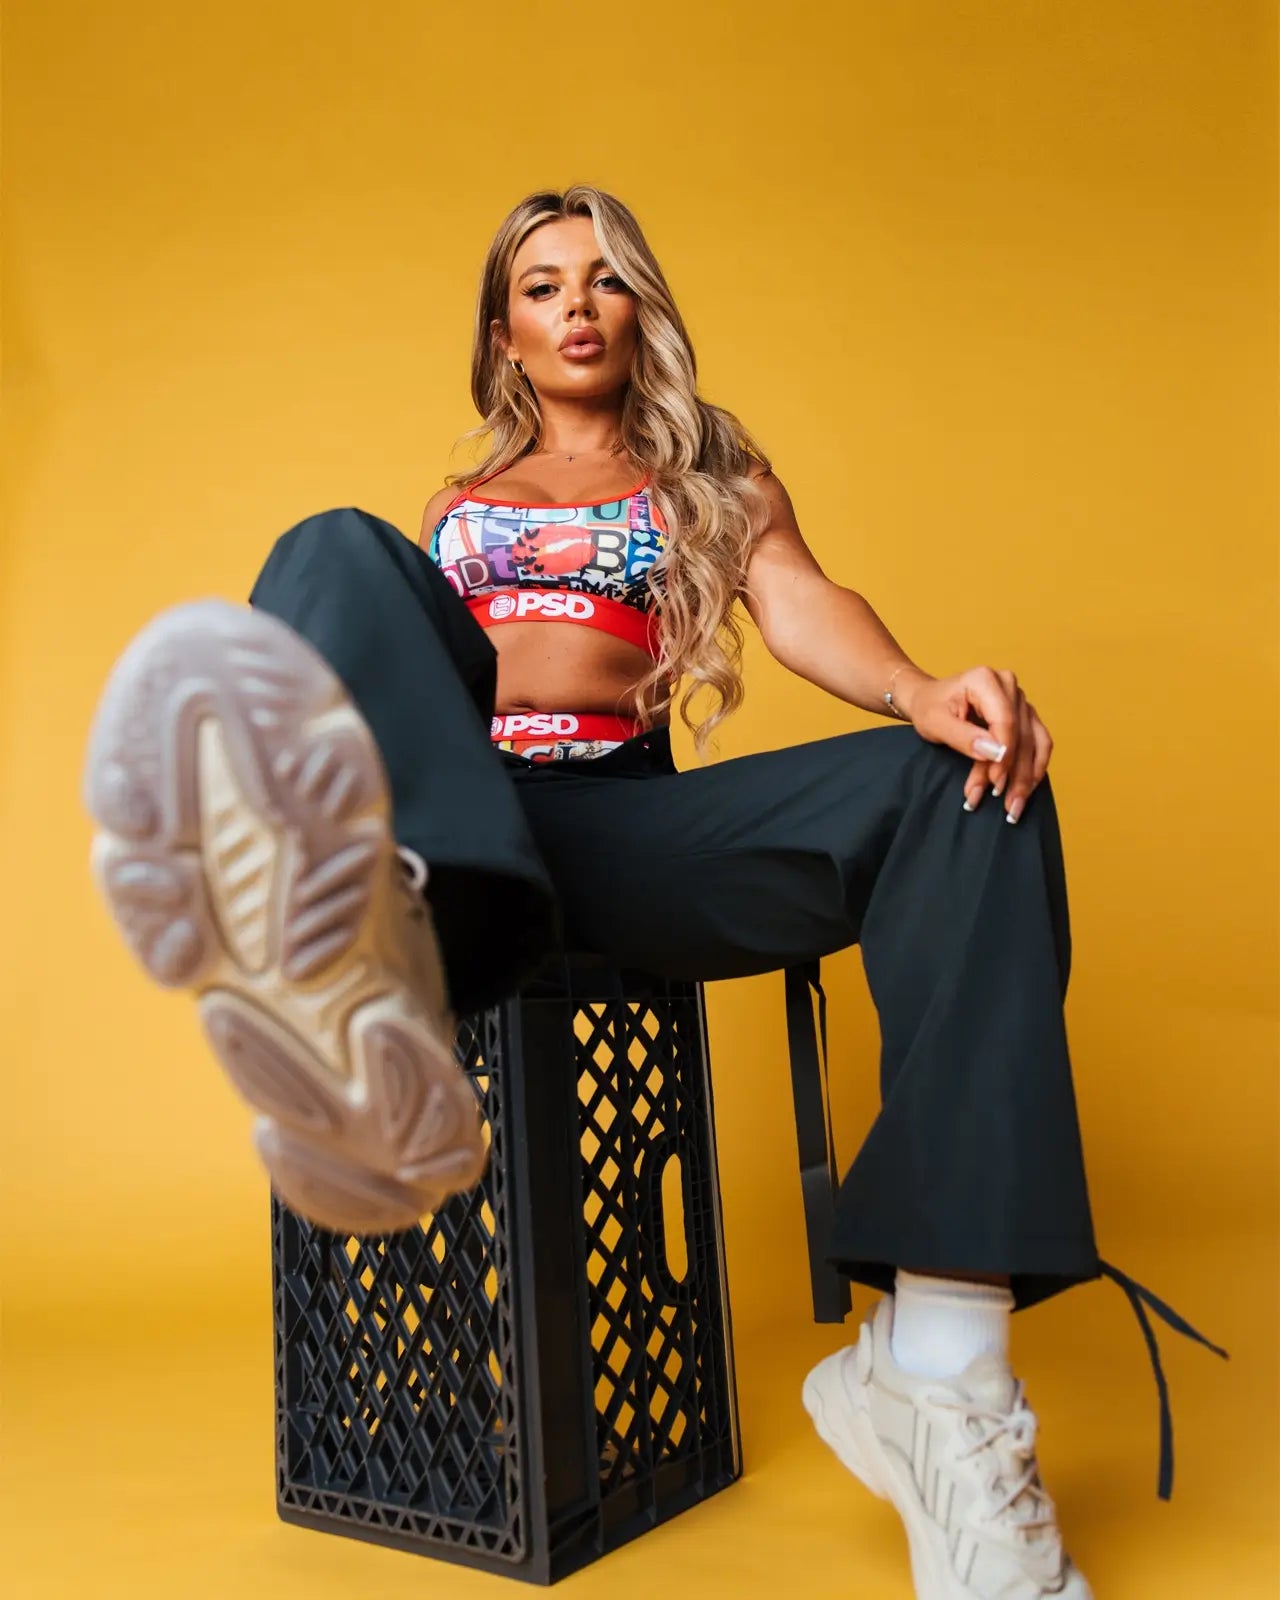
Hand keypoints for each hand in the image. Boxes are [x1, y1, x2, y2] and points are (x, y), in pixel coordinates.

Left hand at [896, 665, 1052, 824]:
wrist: (929, 700)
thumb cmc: (929, 709)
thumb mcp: (935, 723)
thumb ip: (964, 737)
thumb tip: (996, 754)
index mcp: (986, 680)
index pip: (1005, 720)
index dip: (1003, 754)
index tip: (995, 782)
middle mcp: (1008, 685)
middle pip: (1021, 734)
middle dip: (1014, 774)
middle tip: (1008, 806)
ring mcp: (1020, 699)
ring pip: (1033, 741)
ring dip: (1026, 776)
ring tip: (1015, 806)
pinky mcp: (1025, 714)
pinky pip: (1039, 741)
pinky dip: (1034, 767)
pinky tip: (1028, 789)